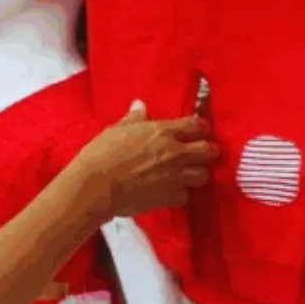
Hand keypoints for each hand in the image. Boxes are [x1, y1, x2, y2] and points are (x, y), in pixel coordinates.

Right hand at [71, 101, 216, 220]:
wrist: (96, 187)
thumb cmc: (102, 154)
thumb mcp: (116, 130)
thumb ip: (134, 119)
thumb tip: (141, 105)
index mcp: (163, 131)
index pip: (196, 125)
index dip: (202, 127)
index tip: (202, 129)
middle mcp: (176, 152)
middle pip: (208, 150)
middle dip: (209, 151)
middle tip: (205, 152)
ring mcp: (176, 177)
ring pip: (203, 175)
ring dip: (199, 173)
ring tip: (192, 173)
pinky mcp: (171, 198)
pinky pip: (186, 196)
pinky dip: (182, 194)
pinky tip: (173, 192)